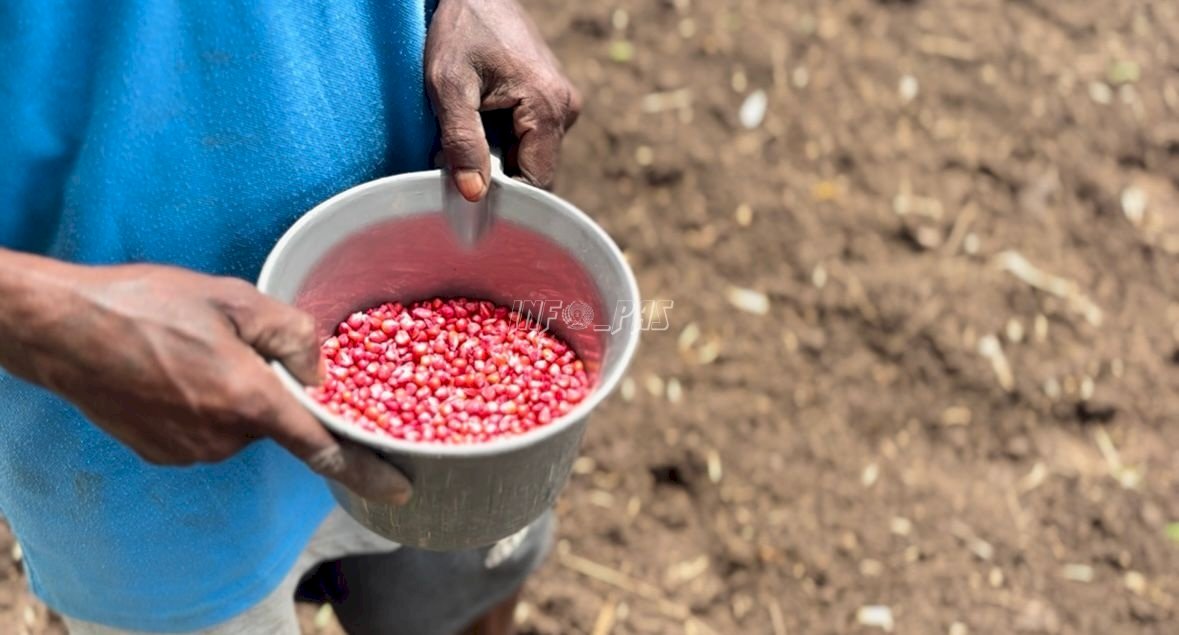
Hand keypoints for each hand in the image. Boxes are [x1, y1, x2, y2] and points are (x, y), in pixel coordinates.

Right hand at [0, 258, 410, 504]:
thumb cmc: (148, 305)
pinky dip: (202, 405)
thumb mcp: (235, 299)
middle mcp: (224, 438)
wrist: (62, 329)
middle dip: (267, 387)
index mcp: (251, 402)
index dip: (366, 471)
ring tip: (190, 351)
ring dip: (233, 394)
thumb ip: (294, 334)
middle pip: (275, 421)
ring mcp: (190, 451)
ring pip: (239, 424)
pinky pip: (205, 432)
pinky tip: (171, 370)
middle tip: (229, 343)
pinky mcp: (162, 453)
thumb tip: (321, 372)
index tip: (399, 489)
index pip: (323, 449)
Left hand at [426, 0, 581, 199]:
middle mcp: (566, 107)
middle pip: (535, 169)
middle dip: (499, 174)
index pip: (537, 180)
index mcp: (549, 106)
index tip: (470, 194)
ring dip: (500, 156)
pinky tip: (483, 119)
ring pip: (532, 154)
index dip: (505, 195)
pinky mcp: (552, 97)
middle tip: (460, 159)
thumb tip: (475, 194)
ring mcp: (562, 102)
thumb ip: (462, 141)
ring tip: (470, 130)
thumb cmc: (459, 30)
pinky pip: (531, 136)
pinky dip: (505, 139)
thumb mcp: (448, 86)